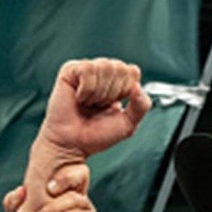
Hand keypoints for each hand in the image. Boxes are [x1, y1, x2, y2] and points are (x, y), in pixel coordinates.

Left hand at [3, 164, 96, 211]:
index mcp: (62, 190)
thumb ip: (15, 205)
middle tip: (40, 204)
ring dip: (54, 209)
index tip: (47, 185)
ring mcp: (85, 209)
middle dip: (60, 185)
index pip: (68, 170)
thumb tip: (19, 191)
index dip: (62, 173)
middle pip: (77, 178)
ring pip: (75, 199)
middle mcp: (76, 196)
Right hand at [36, 58, 151, 164]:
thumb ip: (141, 106)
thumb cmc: (94, 136)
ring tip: (87, 104)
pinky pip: (88, 69)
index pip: (132, 72)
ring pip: (105, 67)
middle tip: (97, 107)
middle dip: (111, 93)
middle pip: (120, 68)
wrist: (72, 145)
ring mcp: (85, 70)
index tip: (111, 106)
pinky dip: (86, 89)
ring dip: (98, 93)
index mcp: (116, 82)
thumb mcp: (127, 125)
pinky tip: (78, 98)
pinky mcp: (70, 70)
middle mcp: (101, 74)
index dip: (125, 91)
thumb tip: (137, 87)